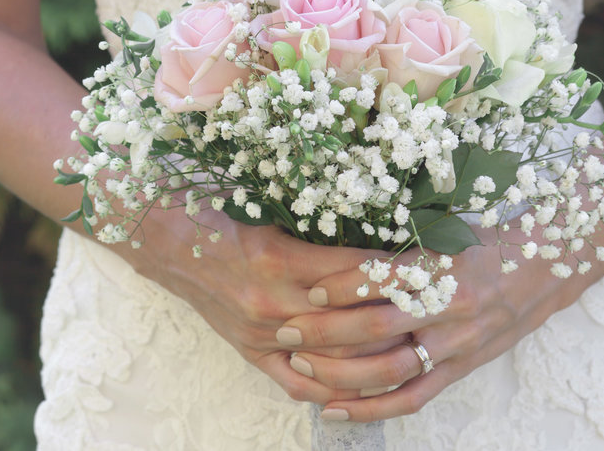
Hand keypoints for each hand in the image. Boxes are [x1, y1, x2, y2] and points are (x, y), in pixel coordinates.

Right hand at [116, 206, 404, 404]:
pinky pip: (298, 385)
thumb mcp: (274, 212)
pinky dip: (333, 391)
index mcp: (281, 259)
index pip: (356, 274)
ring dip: (375, 358)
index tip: (428, 268)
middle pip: (352, 325)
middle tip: (434, 315)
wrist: (168, 240)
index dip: (395, 274)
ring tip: (413, 349)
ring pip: (333, 359)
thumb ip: (320, 232)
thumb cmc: (220, 214)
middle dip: (398, 321)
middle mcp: (273, 302)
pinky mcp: (250, 352)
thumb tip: (375, 237)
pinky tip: (363, 390)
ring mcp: (261, 333)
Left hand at [272, 239, 582, 420]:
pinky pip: (412, 398)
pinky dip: (370, 409)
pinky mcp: (461, 369)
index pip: (385, 277)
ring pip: (389, 369)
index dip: (342, 286)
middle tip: (285, 331)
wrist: (547, 266)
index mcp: (445, 264)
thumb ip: (401, 239)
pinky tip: (332, 411)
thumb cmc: (488, 239)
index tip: (308, 287)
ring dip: (338, 373)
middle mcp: (451, 307)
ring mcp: (457, 343)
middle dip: (325, 332)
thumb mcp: (448, 227)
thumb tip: (338, 236)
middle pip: (378, 327)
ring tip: (298, 368)